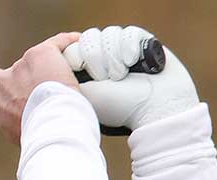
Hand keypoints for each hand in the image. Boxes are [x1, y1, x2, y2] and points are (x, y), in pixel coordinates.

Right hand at [0, 32, 82, 145]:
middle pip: (18, 70)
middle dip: (33, 78)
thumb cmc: (37, 136)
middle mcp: (4, 80)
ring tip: (68, 85)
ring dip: (52, 70)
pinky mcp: (41, 54)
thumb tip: (25, 122)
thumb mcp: (17, 133)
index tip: (11, 83)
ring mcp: (22, 65)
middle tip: (49, 90)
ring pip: (40, 61)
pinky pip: (57, 44)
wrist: (52, 129)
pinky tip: (77, 49)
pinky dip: (68, 45)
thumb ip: (15, 119)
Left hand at [65, 25, 199, 131]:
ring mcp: (124, 52)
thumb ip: (66, 74)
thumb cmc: (117, 107)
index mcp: (88, 73)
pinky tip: (135, 64)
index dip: (80, 57)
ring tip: (122, 75)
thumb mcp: (82, 94)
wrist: (154, 110)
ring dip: (114, 56)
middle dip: (97, 58)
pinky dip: (130, 48)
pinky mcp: (144, 44)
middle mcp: (106, 61)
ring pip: (109, 34)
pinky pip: (129, 33)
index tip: (88, 75)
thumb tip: (62, 53)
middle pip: (90, 38)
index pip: (74, 48)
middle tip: (106, 79)